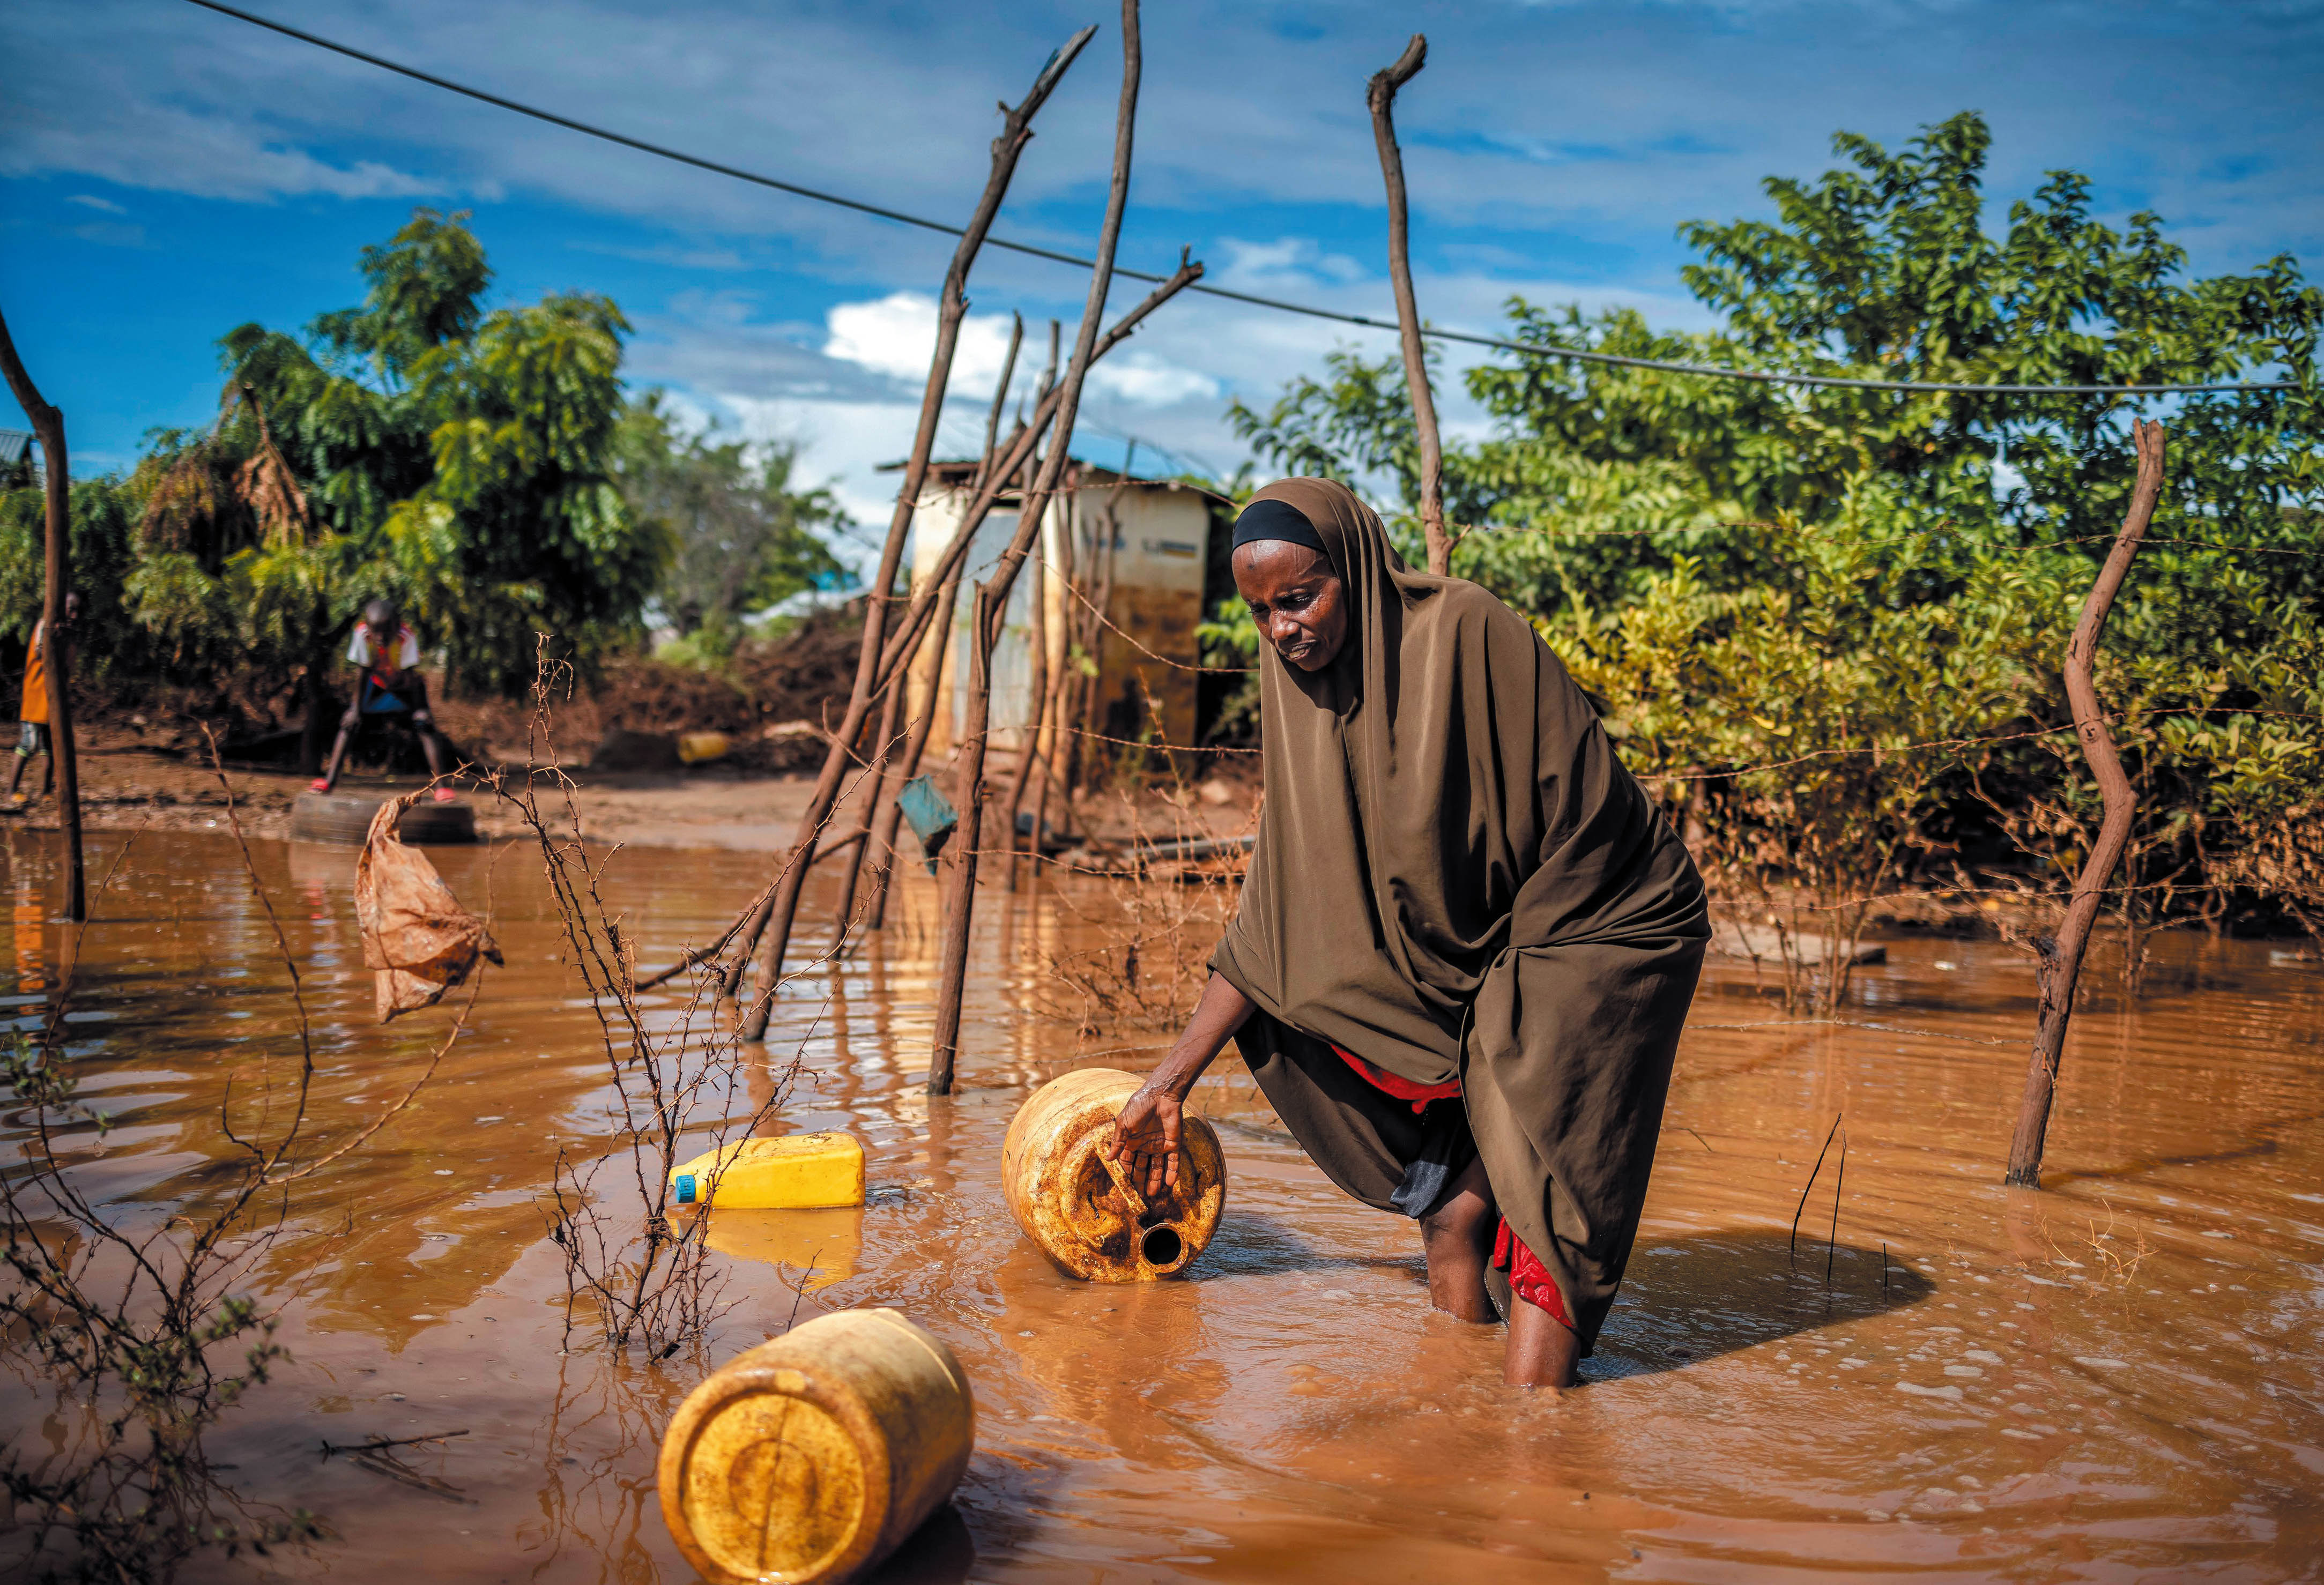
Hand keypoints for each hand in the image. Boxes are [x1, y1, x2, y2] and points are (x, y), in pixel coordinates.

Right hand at [1106, 1080, 1184, 1199]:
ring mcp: (1160, 1145)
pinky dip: (1172, 1172)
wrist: (1161, 1095)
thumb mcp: (1123, 1124)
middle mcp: (1146, 1145)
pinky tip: (1169, 1184)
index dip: (1127, 1174)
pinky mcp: (1173, 1143)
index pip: (1128, 1162)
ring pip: (1158, 1167)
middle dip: (1141, 1181)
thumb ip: (1117, 1142)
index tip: (1126, 1187)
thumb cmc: (1139, 1106)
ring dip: (1156, 1181)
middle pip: (1143, 1168)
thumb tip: (1107, 1159)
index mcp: (1132, 1141)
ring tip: (1153, 1194)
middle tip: (1141, 1197)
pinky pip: (1173, 1161)